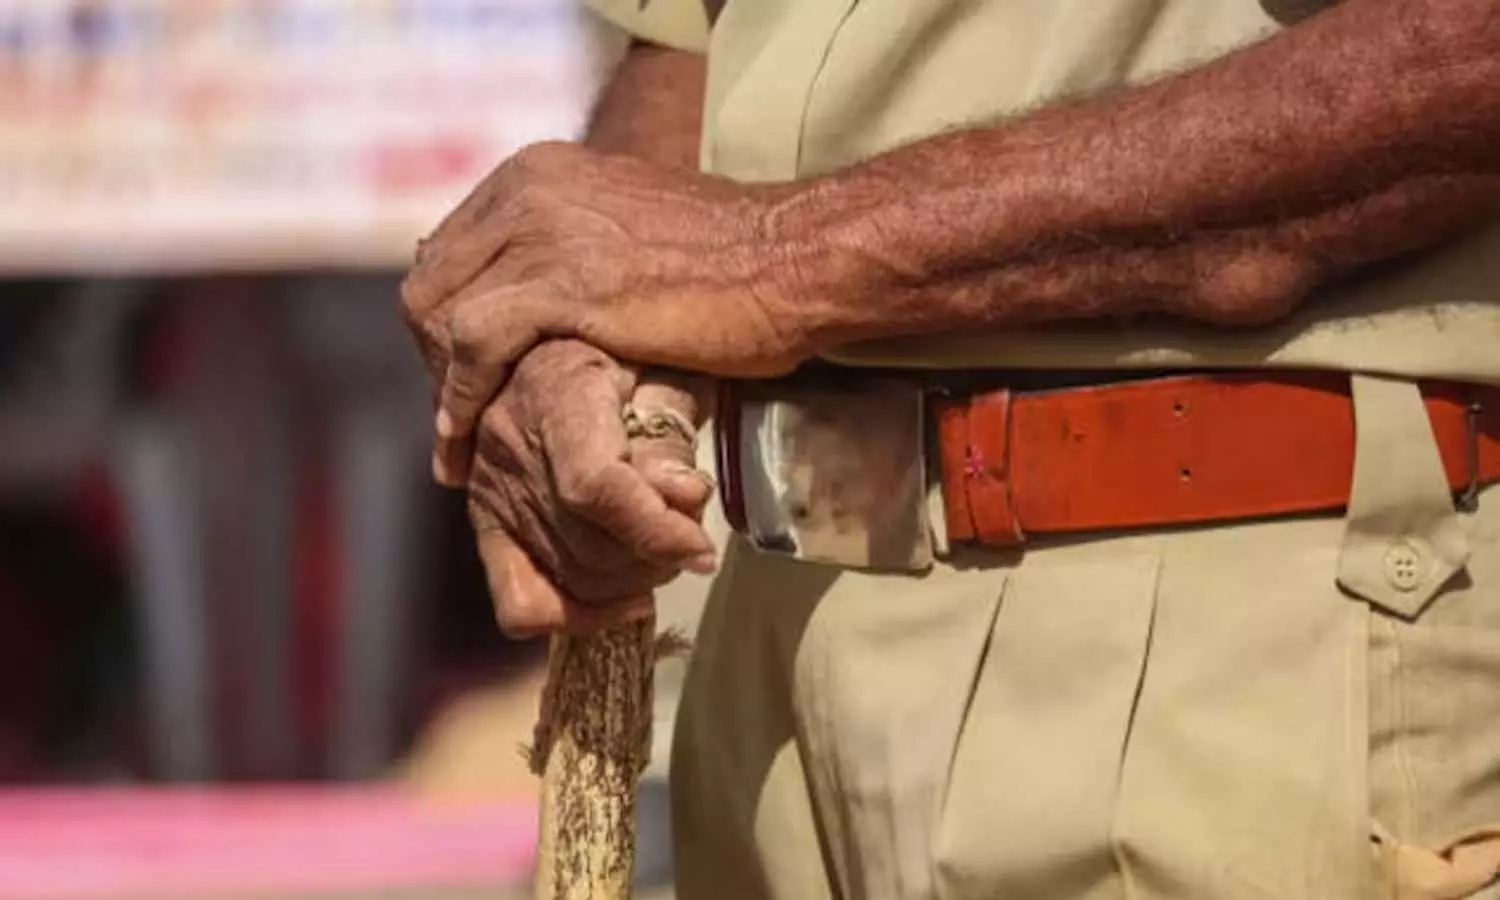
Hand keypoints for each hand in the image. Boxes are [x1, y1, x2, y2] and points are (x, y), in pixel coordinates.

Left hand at [401, 140, 821, 461]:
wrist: (794, 262)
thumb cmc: (734, 264)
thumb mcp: (631, 235)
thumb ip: (576, 249)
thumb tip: (540, 292)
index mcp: (540, 171)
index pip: (452, 252)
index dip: (446, 324)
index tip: (460, 382)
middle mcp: (529, 189)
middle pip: (432, 282)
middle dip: (434, 361)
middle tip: (458, 422)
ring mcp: (542, 231)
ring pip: (438, 314)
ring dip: (441, 389)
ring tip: (458, 448)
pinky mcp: (561, 282)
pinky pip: (473, 345)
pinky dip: (459, 401)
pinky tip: (466, 446)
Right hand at [464, 339, 716, 635]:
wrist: (544, 341)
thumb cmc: (622, 349)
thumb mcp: (664, 364)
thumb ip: (671, 428)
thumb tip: (681, 496)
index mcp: (557, 391)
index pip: (595, 486)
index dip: (654, 530)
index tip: (701, 549)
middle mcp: (510, 445)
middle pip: (588, 544)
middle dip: (656, 557)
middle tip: (689, 537)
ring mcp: (491, 492)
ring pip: (567, 579)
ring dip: (631, 582)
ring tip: (662, 552)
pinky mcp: (486, 524)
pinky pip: (519, 602)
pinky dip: (576, 615)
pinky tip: (622, 596)